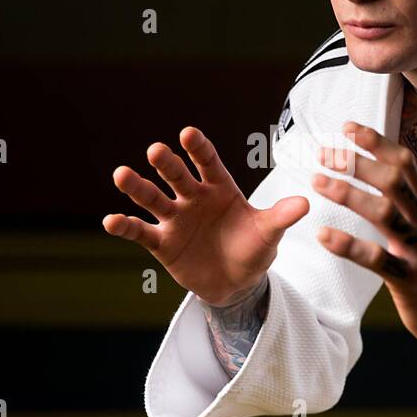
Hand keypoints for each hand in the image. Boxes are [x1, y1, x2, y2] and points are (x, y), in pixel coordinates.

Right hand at [103, 126, 308, 306]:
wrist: (236, 283)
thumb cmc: (253, 249)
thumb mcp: (269, 234)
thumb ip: (280, 217)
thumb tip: (305, 203)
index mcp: (220, 188)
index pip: (208, 163)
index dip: (198, 148)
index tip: (187, 134)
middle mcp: (194, 197)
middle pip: (177, 176)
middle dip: (167, 163)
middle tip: (156, 150)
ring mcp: (175, 219)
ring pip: (153, 198)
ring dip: (138, 187)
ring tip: (122, 174)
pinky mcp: (162, 242)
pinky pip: (141, 231)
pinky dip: (125, 226)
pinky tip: (111, 220)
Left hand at [311, 120, 416, 352]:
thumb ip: (406, 199)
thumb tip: (379, 167)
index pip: (405, 163)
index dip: (376, 143)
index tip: (347, 127)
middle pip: (394, 181)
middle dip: (357, 163)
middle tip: (324, 153)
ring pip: (384, 214)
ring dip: (348, 194)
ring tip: (317, 182)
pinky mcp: (409, 280)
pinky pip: (377, 260)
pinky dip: (349, 245)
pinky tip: (322, 234)